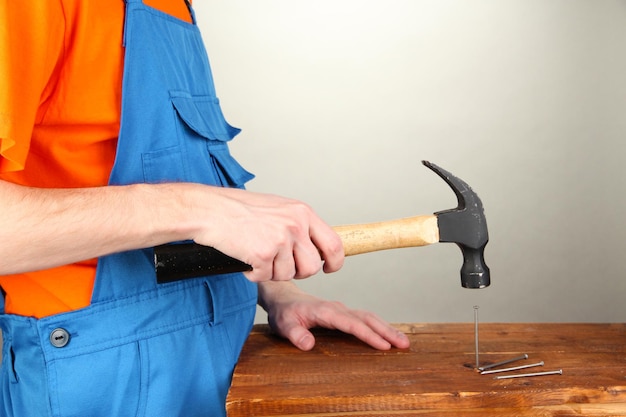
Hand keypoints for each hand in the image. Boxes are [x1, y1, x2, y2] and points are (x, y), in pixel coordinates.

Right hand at [188, 185, 343, 281]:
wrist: (211, 210)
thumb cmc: (240, 209)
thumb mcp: (279, 209)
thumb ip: (299, 226)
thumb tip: (315, 247)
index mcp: (303, 213)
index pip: (334, 243)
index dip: (334, 262)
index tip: (328, 268)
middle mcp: (295, 225)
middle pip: (311, 267)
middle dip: (297, 272)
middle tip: (279, 263)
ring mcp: (280, 240)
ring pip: (288, 275)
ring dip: (272, 272)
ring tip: (257, 254)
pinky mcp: (263, 254)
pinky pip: (266, 277)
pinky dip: (254, 273)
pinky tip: (246, 257)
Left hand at [258, 281, 409, 350]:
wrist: (283, 298)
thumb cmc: (284, 314)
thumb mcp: (284, 325)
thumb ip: (295, 334)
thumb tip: (308, 344)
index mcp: (325, 311)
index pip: (351, 324)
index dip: (368, 335)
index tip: (384, 346)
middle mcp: (337, 309)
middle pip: (366, 318)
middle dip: (386, 331)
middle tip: (404, 344)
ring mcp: (342, 310)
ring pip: (369, 317)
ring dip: (386, 328)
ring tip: (403, 342)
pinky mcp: (343, 314)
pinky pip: (365, 318)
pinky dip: (379, 326)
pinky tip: (389, 335)